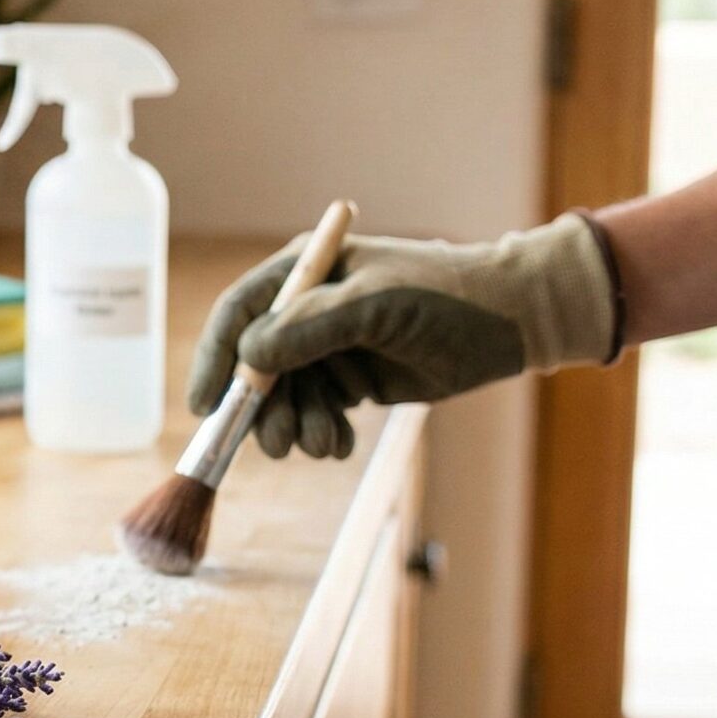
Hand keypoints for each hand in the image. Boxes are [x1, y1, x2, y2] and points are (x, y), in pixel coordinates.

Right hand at [188, 213, 618, 457]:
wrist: (511, 321)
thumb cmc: (444, 298)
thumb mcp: (374, 306)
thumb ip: (309, 328)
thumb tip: (248, 357)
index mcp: (304, 274)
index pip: (239, 314)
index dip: (216, 360)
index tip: (205, 406)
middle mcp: (308, 310)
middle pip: (256, 366)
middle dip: (264, 409)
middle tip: (279, 443)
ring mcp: (329, 346)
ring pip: (286, 397)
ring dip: (299, 425)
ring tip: (328, 443)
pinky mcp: (353, 379)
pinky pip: (318, 413)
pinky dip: (323, 434)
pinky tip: (340, 443)